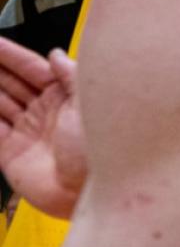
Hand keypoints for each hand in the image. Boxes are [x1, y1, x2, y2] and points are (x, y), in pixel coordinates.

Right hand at [0, 40, 85, 219]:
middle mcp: (46, 113)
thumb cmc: (102, 149)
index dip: (10, 55)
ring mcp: (28, 132)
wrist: (92, 192)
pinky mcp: (12, 154)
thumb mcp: (89, 103)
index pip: (32, 68)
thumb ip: (71, 76)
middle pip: (11, 83)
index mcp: (66, 97)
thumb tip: (56, 54)